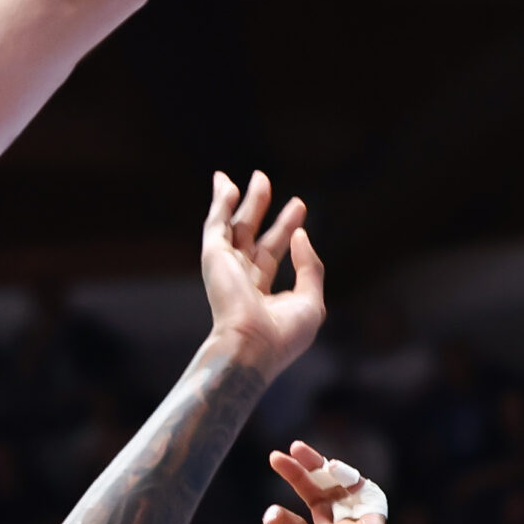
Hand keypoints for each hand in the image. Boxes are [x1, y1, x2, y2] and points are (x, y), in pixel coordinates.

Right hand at [200, 172, 324, 372]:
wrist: (253, 347)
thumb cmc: (282, 335)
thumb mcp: (310, 301)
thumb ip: (309, 267)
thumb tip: (301, 235)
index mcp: (260, 293)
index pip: (271, 252)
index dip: (286, 228)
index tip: (299, 206)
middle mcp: (240, 278)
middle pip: (250, 234)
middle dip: (258, 207)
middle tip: (263, 180)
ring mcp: (226, 267)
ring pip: (232, 225)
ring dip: (238, 199)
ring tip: (253, 175)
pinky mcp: (214, 257)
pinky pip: (217, 224)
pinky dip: (221, 203)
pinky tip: (227, 185)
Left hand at [262, 442, 414, 523]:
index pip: (290, 523)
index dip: (277, 515)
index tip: (272, 520)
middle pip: (312, 496)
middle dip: (295, 475)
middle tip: (276, 456)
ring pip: (337, 490)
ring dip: (320, 467)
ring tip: (299, 449)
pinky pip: (368, 497)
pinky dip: (354, 480)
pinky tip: (336, 469)